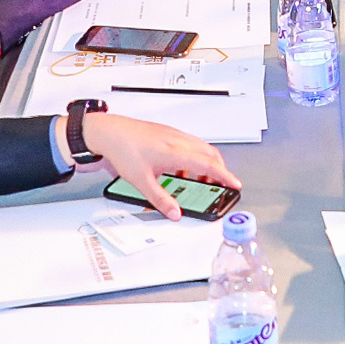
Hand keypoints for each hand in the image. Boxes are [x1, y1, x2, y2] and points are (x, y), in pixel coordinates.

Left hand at [78, 112, 239, 219]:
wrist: (110, 131)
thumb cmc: (123, 149)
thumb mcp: (141, 181)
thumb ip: (160, 199)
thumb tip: (174, 212)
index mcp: (175, 152)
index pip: (208, 165)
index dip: (225, 176)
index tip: (235, 184)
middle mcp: (178, 141)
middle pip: (211, 154)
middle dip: (220, 170)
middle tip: (221, 185)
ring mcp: (174, 134)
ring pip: (202, 147)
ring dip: (207, 162)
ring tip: (201, 180)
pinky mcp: (169, 132)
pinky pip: (191, 143)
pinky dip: (196, 156)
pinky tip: (183, 168)